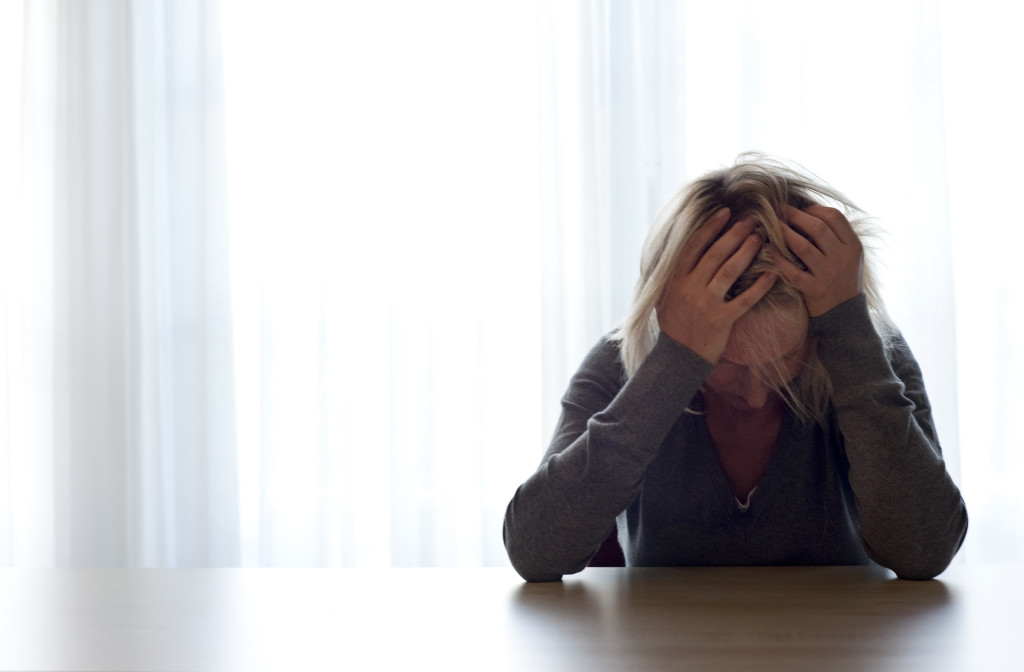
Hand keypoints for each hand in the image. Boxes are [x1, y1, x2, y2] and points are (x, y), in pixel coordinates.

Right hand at [658, 207, 776, 363]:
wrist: (677, 357)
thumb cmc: (674, 323)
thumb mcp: (664, 295)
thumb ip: (673, 273)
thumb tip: (682, 248)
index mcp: (676, 279)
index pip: (694, 246)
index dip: (711, 227)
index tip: (726, 212)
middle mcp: (690, 288)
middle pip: (716, 253)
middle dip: (735, 234)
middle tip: (751, 220)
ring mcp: (706, 304)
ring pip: (730, 271)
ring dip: (747, 251)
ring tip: (760, 237)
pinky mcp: (721, 320)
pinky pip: (744, 299)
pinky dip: (759, 286)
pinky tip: (772, 274)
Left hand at [769, 205, 863, 316]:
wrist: (846, 315)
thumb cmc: (843, 280)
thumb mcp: (850, 256)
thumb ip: (837, 236)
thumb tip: (810, 211)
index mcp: (853, 246)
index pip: (834, 217)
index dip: (813, 209)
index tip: (799, 208)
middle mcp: (842, 258)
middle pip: (817, 228)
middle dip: (795, 216)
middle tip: (779, 210)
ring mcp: (828, 274)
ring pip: (803, 247)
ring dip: (784, 233)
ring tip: (770, 225)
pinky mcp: (813, 290)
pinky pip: (792, 271)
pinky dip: (778, 259)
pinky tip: (767, 249)